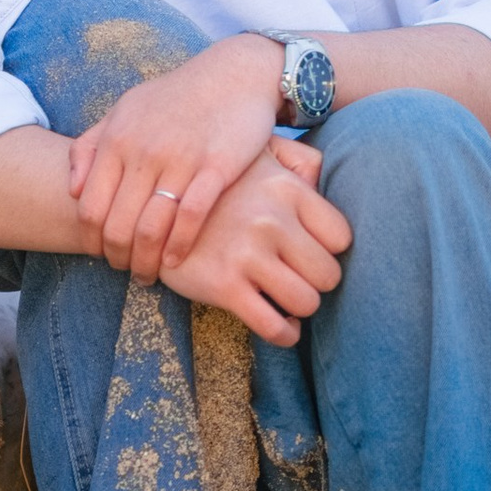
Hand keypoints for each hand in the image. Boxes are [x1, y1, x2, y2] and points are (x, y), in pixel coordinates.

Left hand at [69, 33, 298, 278]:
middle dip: (117, 258)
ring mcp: (180, 160)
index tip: (101, 254)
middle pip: (117, 226)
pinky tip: (177, 262)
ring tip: (148, 274)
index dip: (91, 240)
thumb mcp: (126, 109)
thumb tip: (72, 189)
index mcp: (116, 139)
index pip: (89, 207)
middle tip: (125, 270)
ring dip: (145, 262)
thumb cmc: (175, 97)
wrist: (233, 74)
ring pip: (151, 229)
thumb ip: (91, 145)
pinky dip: (179, 248)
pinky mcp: (217, 168)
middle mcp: (143, 151)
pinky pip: (191, 219)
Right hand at [159, 149, 351, 344]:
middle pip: (328, 275)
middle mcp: (272, 220)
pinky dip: (284, 335)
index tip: (313, 255)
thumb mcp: (256, 155)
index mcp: (287, 189)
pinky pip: (273, 326)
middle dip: (316, 283)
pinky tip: (280, 327)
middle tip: (299, 280)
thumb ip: (297, 160)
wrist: (150, 205)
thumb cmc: (215, 183)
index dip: (329, 252)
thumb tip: (321, 177)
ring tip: (286, 301)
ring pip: (306, 303)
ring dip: (299, 309)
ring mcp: (247, 254)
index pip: (341, 237)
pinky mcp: (223, 285)